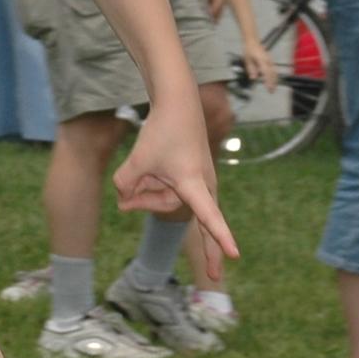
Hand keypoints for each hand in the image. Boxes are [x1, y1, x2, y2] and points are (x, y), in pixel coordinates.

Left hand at [114, 103, 238, 259]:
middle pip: (167, 205)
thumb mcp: (137, 159)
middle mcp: (202, 184)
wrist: (178, 101)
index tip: (234, 256)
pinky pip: (170, 187)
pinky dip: (154, 181)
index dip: (220, 238)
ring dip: (148, 186)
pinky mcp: (192, 173)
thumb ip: (125, 185)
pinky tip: (146, 171)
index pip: (210, 218)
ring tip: (140, 167)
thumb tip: (124, 201)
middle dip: (146, 202)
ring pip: (166, 195)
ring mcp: (199, 179)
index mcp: (194, 184)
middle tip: (124, 201)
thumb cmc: (162, 129)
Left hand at [239, 32, 276, 89]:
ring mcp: (270, 60)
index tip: (269, 89)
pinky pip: (274, 69)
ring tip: (273, 87)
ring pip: (274, 71)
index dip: (268, 82)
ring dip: (274, 79)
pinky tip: (273, 79)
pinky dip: (274, 75)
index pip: (266, 73)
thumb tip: (253, 78)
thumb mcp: (247, 60)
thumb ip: (251, 70)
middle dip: (273, 83)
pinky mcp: (270, 60)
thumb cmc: (249, 50)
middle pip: (272, 74)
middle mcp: (267, 61)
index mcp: (261, 61)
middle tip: (271, 91)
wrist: (252, 41)